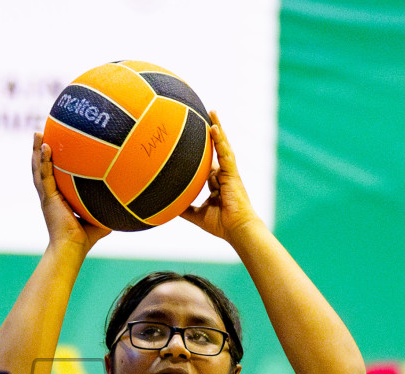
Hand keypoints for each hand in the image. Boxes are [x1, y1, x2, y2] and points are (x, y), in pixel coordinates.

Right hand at [34, 132, 109, 251]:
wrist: (72, 248)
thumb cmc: (85, 238)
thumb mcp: (100, 217)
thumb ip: (108, 206)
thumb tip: (126, 199)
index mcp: (58, 197)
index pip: (53, 175)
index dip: (51, 161)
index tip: (54, 145)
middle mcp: (50, 194)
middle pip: (41, 167)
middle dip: (39, 150)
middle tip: (41, 133)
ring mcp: (47, 195)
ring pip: (38, 168)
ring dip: (36, 150)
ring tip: (37, 133)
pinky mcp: (47, 198)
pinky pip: (44, 175)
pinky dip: (43, 160)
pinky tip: (45, 146)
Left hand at [179, 111, 260, 241]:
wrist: (237, 230)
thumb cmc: (221, 224)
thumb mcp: (197, 215)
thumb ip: (184, 208)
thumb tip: (166, 206)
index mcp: (216, 182)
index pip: (208, 161)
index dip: (202, 149)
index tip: (194, 138)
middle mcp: (223, 174)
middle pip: (217, 148)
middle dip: (212, 132)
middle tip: (205, 116)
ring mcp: (229, 173)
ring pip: (223, 146)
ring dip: (218, 128)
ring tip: (212, 112)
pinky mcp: (233, 174)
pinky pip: (226, 153)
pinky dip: (220, 140)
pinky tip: (214, 128)